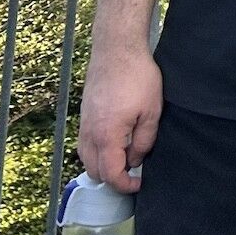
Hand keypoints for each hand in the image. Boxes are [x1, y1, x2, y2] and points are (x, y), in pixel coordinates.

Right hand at [78, 43, 161, 194]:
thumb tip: (136, 160)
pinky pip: (85, 143)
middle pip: (95, 171)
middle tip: (134, 171)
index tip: (139, 184)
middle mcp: (89, 133)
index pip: (110, 174)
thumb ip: (144, 141)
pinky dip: (97, 151)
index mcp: (106, 136)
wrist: (117, 49)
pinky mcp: (84, 115)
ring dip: (103, 164)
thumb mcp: (151, 111)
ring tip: (126, 156)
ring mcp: (84, 124)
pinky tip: (116, 141)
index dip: (125, 185)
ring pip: (87, 158)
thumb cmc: (137, 77)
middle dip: (113, 177)